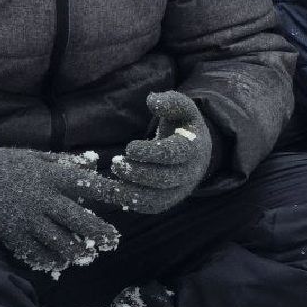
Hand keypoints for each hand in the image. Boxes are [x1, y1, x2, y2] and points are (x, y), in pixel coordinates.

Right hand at [0, 147, 125, 273]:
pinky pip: (38, 255)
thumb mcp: (41, 157)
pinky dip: (51, 261)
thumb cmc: (10, 164)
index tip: (131, 200)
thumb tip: (94, 164)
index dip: (113, 194)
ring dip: (78, 252)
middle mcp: (44, 200)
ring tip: (85, 254)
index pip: (91, 186)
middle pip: (81, 222)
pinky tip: (59, 261)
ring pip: (62, 244)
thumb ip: (68, 164)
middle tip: (111, 240)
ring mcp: (29, 221)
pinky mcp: (14, 236)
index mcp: (53, 177)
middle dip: (101, 234)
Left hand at [108, 90, 212, 215]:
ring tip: (110, 183)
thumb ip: (170, 101)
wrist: (196, 152)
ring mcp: (181, 190)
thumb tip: (152, 100)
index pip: (172, 154)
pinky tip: (112, 192)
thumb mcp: (182, 108)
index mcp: (193, 148)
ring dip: (131, 192)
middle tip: (116, 164)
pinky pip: (151, 207)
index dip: (151, 153)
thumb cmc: (183, 126)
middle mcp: (190, 173)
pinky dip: (131, 202)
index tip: (129, 148)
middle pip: (165, 179)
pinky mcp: (169, 201)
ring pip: (157, 198)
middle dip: (138, 173)